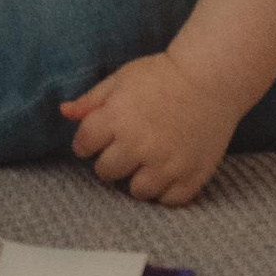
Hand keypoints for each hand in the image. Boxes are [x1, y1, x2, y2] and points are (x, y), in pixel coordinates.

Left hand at [61, 51, 238, 204]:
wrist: (211, 78)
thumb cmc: (162, 75)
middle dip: (109, 161)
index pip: (84, 145)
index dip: (86, 142)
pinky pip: (168, 200)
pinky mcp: (191, 176)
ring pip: (136, 191)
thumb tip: (64, 112)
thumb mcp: (121, 79)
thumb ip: (91, 100)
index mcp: (116, 118)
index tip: (96, 140)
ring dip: (137, 179)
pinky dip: (166, 190)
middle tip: (124, 149)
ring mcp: (166, 164)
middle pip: (106, 172)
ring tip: (146, 162)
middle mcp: (139, 145)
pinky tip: (167, 171)